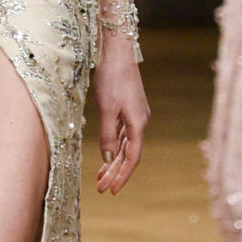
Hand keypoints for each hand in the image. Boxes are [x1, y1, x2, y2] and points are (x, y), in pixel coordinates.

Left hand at [93, 38, 148, 194]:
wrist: (117, 50)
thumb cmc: (111, 76)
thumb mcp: (106, 107)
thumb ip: (107, 134)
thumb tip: (108, 156)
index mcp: (138, 123)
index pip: (132, 158)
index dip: (122, 176)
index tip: (111, 191)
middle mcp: (141, 121)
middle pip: (129, 154)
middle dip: (115, 172)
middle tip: (102, 188)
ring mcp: (136, 114)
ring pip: (126, 145)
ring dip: (114, 161)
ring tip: (100, 176)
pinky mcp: (128, 107)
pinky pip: (123, 134)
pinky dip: (114, 146)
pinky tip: (106, 154)